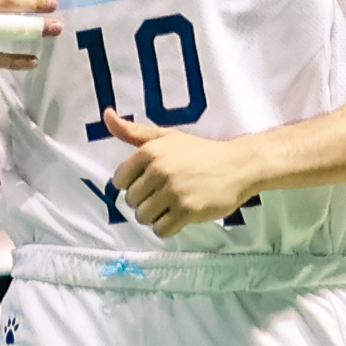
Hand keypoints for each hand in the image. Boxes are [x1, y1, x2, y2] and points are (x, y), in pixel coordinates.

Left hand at [102, 110, 265, 235]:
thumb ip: (133, 131)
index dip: (132, 185)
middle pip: (131, 201)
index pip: (119, 181)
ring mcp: (173, 192)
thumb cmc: (200, 152)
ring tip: (171, 205)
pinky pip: (161, 230)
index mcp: (150, 152)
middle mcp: (159, 171)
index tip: (148, 183)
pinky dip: (168, 227)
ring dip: (155, 216)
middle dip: (145, 201)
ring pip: (143, 217)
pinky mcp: (188, 211)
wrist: (239, 166)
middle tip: (164, 194)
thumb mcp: (166, 136)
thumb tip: (106, 116)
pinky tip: (178, 216)